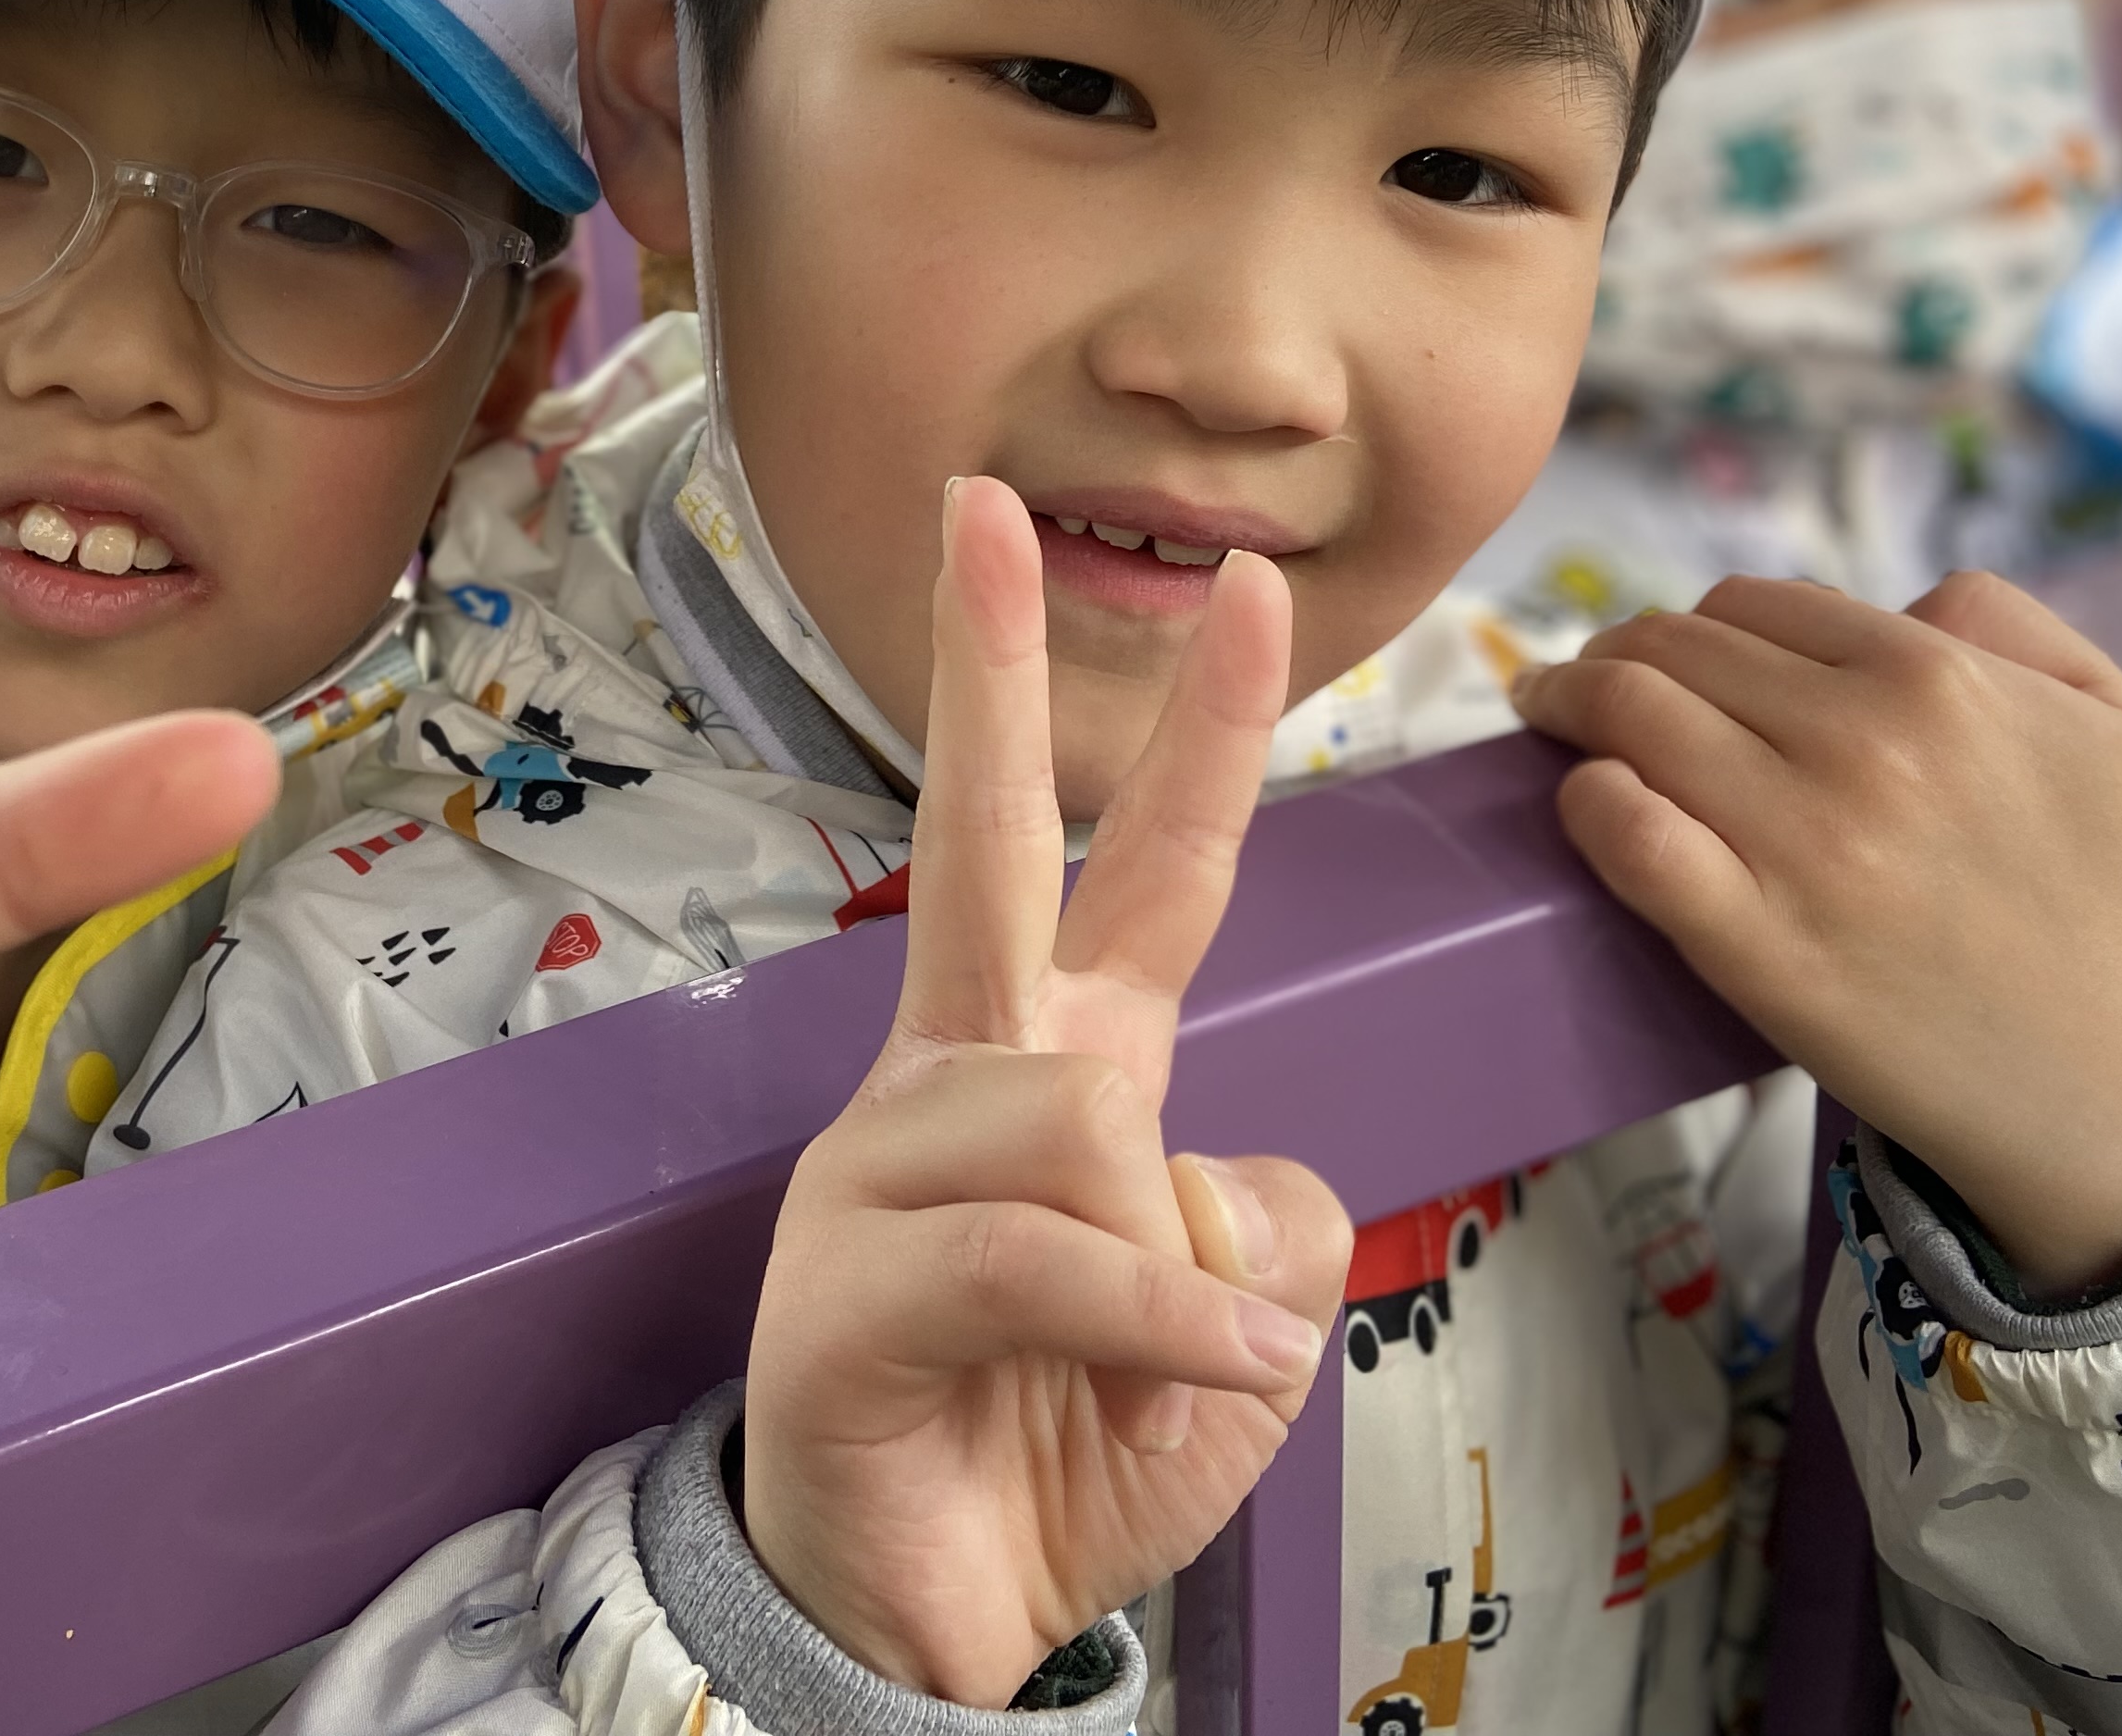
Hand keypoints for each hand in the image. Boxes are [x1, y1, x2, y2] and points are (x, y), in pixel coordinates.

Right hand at [739, 479, 1351, 1705]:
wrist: (927, 1618)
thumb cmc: (1066, 1448)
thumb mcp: (1232, 1323)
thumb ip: (1272, 1212)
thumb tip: (1224, 1176)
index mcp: (1059, 1070)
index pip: (1149, 875)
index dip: (1215, 736)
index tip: (1252, 589)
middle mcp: (960, 1082)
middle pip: (987, 845)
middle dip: (990, 665)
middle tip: (983, 503)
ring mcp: (885, 1171)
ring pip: (1081, 1115)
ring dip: (1171, 1262)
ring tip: (1156, 1368)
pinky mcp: (849, 1285)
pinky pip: (1049, 1251)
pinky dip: (1154, 1323)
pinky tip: (1194, 1370)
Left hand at [1510, 571, 2121, 1293]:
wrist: (2112, 1084)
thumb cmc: (2105, 893)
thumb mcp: (2112, 718)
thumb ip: (2002, 621)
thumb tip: (1889, 600)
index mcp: (1938, 676)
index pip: (1751, 605)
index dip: (1695, 623)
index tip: (1665, 651)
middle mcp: (1867, 745)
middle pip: (1673, 649)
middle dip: (1615, 654)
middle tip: (1585, 682)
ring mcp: (1807, 846)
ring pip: (1630, 715)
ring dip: (1569, 704)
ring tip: (1551, 716)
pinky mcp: (1759, 945)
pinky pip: (1631, 836)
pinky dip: (1587, 802)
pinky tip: (1585, 798)